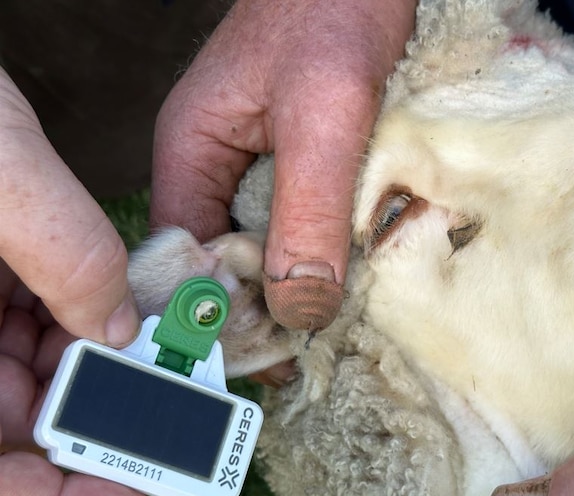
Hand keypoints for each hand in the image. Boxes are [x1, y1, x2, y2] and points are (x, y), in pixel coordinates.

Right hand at [0, 68, 148, 495]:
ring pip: (47, 370)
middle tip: (188, 413)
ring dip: (115, 366)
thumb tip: (122, 325)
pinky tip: (143, 309)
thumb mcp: (0, 177)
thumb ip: (60, 252)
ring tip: (178, 357)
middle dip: (108, 416)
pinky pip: (51, 319)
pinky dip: (100, 318)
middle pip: (23, 419)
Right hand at [151, 0, 415, 329]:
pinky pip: (307, 218)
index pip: (186, 254)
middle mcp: (218, 164)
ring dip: (302, 277)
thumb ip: (309, 208)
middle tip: (306, 350)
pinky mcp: (302, 160)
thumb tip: (299, 306)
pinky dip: (329, 246)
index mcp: (192, 151)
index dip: (218, 309)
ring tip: (333, 323)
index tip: (265, 354)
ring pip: (270, 242)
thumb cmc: (335, 16)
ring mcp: (260, 162)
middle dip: (263, 303)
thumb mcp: (324, 117)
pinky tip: (356, 272)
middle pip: (226, 257)